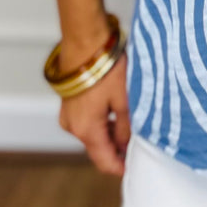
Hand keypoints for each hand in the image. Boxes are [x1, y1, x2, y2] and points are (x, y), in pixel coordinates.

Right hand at [58, 53, 130, 175]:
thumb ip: (126, 126)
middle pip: (98, 147)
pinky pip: (86, 120)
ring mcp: (68, 115)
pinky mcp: (68, 103)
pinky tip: (115, 111)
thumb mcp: (124, 98)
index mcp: (86, 130)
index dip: (120, 166)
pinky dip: (100, 121)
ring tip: (130, 124)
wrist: (84, 40)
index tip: (134, 165)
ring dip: (109, 133)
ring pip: (92, 133)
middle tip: (138, 142)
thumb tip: (127, 143)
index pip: (104, 161)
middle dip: (117, 148)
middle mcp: (73, 127)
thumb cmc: (105, 67)